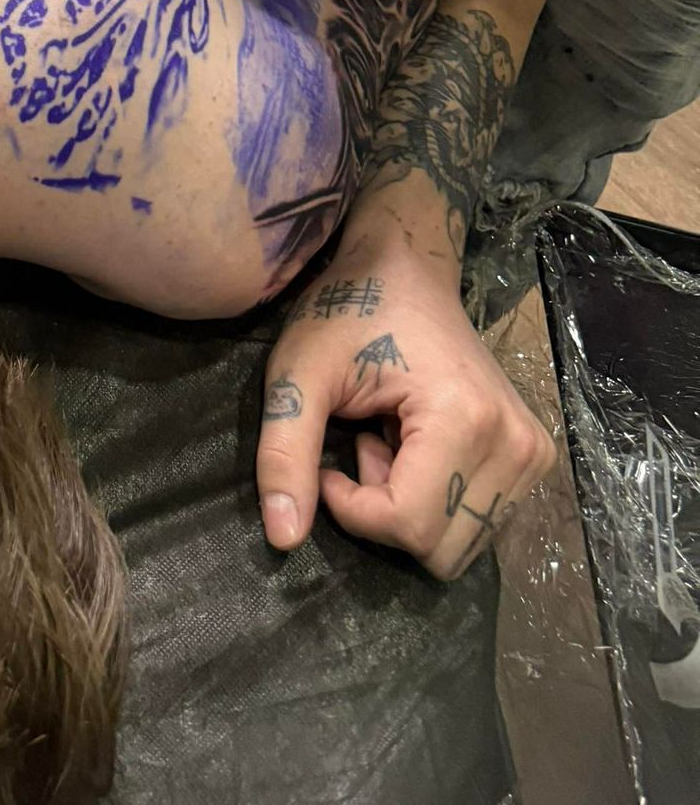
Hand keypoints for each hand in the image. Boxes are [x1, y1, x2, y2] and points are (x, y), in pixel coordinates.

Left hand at [256, 230, 553, 578]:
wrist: (403, 267)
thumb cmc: (347, 310)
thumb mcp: (298, 374)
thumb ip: (285, 453)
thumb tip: (284, 540)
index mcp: (466, 418)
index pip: (407, 524)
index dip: (352, 509)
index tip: (330, 462)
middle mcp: (516, 445)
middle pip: (440, 549)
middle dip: (385, 511)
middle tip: (365, 442)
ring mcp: (532, 454)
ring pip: (460, 545)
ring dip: (410, 508)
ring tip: (388, 441)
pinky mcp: (533, 457)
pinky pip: (478, 523)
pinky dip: (436, 502)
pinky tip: (413, 446)